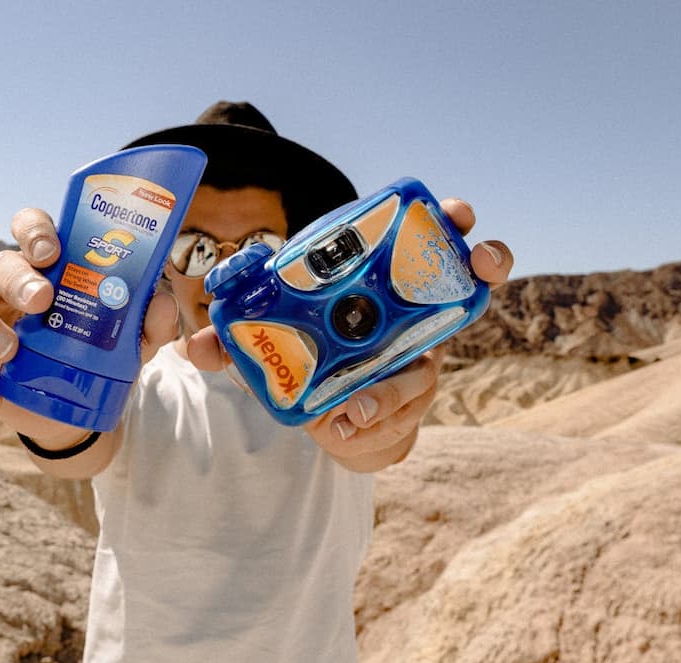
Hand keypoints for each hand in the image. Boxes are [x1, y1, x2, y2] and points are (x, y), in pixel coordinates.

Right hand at [0, 208, 180, 449]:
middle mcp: (7, 283)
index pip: (30, 227)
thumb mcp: (132, 341)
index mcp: (47, 267)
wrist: (70, 407)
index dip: (34, 230)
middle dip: (17, 278)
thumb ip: (150, 322)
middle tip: (41, 302)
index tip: (51, 252)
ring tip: (11, 351)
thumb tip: (162, 304)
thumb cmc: (96, 354)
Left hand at [187, 197, 513, 471]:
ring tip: (356, 410)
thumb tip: (195, 344)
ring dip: (393, 390)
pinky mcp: (408, 405)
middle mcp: (406, 316)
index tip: (456, 213)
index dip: (449, 222)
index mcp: (374, 285)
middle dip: (485, 262)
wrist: (323, 415)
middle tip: (483, 264)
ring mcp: (415, 361)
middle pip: (463, 281)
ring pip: (428, 368)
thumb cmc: (302, 357)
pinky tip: (342, 431)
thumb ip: (231, 341)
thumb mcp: (263, 342)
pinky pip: (402, 417)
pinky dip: (372, 427)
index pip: (422, 241)